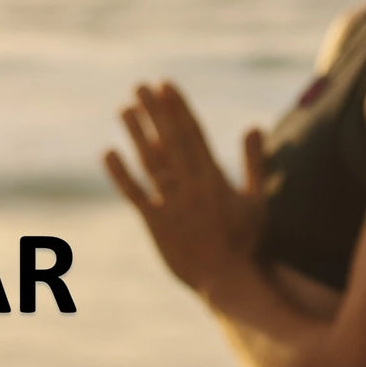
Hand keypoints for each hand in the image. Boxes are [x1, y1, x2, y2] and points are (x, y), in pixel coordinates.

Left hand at [103, 81, 265, 299]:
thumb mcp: (256, 200)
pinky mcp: (157, 225)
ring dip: (137, 134)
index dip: (178, 108)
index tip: (166, 85)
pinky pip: (136, 195)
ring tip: (125, 109)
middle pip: (170, 141)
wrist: (228, 281)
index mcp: (215, 178)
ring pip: (152, 162)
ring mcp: (173, 205)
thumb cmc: (244, 241)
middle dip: (156, 112)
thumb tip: (254, 126)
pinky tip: (109, 152)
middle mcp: (192, 187)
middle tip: (141, 86)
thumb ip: (254, 162)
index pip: (193, 133)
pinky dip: (122, 175)